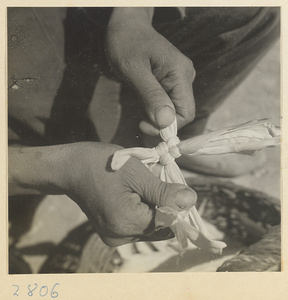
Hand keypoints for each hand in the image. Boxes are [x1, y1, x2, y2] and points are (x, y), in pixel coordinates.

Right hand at [9, 142, 196, 246]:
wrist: (72, 168)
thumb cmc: (103, 164)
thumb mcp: (137, 172)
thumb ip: (164, 191)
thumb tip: (191, 200)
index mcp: (126, 222)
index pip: (168, 222)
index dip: (176, 205)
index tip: (172, 187)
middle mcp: (120, 237)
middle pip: (160, 227)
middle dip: (164, 206)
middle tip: (154, 182)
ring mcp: (115, 238)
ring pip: (150, 227)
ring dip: (154, 208)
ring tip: (141, 187)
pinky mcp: (112, 233)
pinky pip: (138, 227)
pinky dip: (143, 212)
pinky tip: (134, 195)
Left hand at [105, 8, 195, 135]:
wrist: (125, 28)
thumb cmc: (126, 43)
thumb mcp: (133, 69)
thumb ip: (150, 95)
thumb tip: (165, 122)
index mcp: (180, 73)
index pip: (186, 113)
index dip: (167, 126)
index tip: (143, 126)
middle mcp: (184, 78)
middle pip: (180, 114)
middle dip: (159, 122)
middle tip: (138, 119)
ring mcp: (178, 81)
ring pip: (172, 112)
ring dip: (154, 116)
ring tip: (138, 101)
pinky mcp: (170, 84)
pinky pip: (166, 105)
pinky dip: (153, 109)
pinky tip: (142, 99)